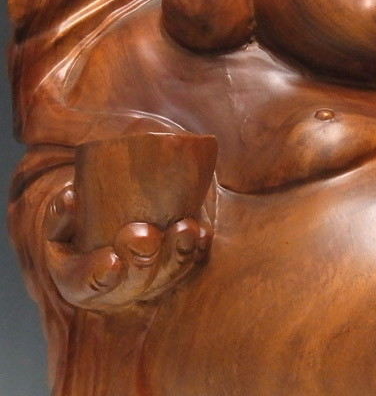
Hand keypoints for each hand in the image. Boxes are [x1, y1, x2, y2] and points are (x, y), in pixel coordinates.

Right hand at [42, 185, 212, 310]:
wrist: (106, 224)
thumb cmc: (79, 221)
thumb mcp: (61, 220)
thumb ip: (61, 212)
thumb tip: (71, 198)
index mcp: (80, 282)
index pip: (86, 286)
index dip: (99, 276)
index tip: (112, 260)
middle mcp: (118, 289)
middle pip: (135, 283)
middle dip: (143, 261)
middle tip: (147, 234)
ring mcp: (151, 281)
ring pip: (168, 276)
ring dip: (178, 254)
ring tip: (185, 229)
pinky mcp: (176, 267)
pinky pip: (192, 264)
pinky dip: (198, 249)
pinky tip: (203, 232)